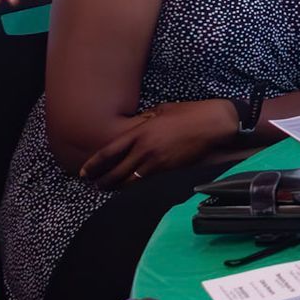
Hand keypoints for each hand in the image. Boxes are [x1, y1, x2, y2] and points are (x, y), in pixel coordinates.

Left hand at [80, 100, 235, 188]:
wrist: (215, 124)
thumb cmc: (192, 113)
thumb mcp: (163, 110)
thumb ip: (147, 120)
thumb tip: (138, 124)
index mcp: (141, 132)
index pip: (110, 151)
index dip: (94, 164)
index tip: (84, 171)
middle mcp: (145, 148)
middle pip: (116, 171)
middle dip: (103, 180)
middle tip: (94, 186)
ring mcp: (157, 160)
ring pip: (130, 179)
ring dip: (117, 185)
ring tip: (108, 189)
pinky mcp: (168, 168)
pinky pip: (146, 178)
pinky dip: (135, 182)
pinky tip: (130, 184)